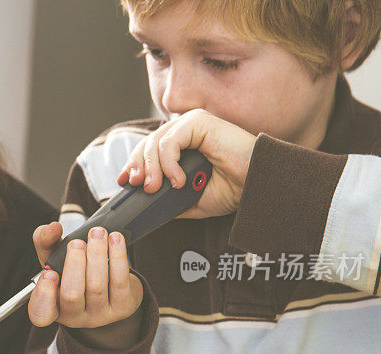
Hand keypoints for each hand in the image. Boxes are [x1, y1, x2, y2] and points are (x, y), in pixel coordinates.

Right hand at [28, 222, 142, 328]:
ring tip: (97, 233)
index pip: (41, 313)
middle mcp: (75, 317)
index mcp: (53, 308)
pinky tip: (115, 239)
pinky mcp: (122, 307)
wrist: (110, 286)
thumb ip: (45, 240)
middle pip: (72, 295)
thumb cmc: (76, 272)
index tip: (49, 273)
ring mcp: (100, 315)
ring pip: (97, 286)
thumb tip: (52, 228)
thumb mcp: (55, 257)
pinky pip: (119, 281)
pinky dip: (117, 256)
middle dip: (75, 265)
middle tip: (77, 243)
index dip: (44, 295)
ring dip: (97, 255)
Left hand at [117, 109, 257, 218]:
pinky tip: (177, 180)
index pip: (147, 151)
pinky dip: (168, 162)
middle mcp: (184, 132)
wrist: (258, 186)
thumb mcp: (190, 200)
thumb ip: (168, 198)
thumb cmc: (232, 190)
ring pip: (155, 143)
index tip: (123, 183)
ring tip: (156, 188)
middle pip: (146, 145)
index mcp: (181, 147)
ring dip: (151, 168)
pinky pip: (170, 141)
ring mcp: (191, 125)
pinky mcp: (199, 122)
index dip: (132, 165)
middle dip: (136, 167)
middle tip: (136, 186)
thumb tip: (144, 204)